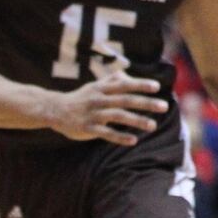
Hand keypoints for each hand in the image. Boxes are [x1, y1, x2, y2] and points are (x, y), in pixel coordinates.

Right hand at [45, 72, 167, 146]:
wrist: (53, 109)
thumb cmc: (81, 97)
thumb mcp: (96, 86)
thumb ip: (113, 80)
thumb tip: (130, 75)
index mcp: (102, 88)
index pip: (124, 85)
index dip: (140, 85)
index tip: (157, 87)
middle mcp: (98, 99)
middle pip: (125, 100)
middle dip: (145, 103)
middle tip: (164, 106)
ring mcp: (92, 114)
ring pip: (117, 116)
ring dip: (136, 120)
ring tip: (153, 126)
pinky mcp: (87, 128)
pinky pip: (105, 133)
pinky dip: (119, 137)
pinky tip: (133, 141)